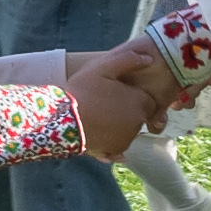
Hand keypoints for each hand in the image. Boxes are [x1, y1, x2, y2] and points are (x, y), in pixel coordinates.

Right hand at [62, 36, 178, 161]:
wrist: (62, 121)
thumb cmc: (82, 90)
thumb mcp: (102, 67)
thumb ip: (128, 59)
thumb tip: (149, 57)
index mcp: (139, 102)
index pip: (147, 100)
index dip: (132, 95)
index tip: (116, 92)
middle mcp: (138, 123)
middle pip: (139, 115)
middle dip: (127, 110)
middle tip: (105, 103)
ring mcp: (127, 140)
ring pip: (129, 130)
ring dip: (120, 124)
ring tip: (98, 116)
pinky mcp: (115, 152)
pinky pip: (119, 144)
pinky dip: (112, 139)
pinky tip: (98, 130)